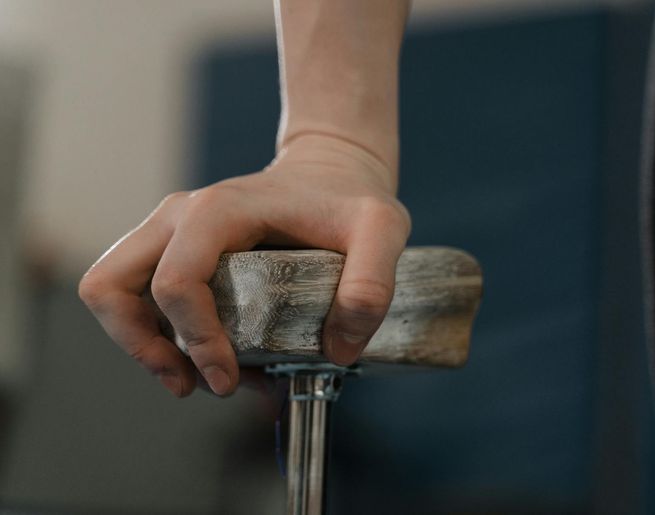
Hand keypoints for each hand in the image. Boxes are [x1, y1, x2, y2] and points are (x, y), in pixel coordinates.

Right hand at [79, 134, 410, 396]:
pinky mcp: (178, 249)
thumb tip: (337, 350)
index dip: (194, 339)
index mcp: (218, 211)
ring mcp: (172, 231)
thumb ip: (371, 283)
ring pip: (114, 290)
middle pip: (111, 284)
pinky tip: (212, 357)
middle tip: (189, 383)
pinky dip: (161, 333)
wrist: (332, 171)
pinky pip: (142, 295)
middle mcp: (181, 217)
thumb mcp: (381, 229)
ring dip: (141, 343)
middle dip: (140, 345)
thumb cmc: (350, 196)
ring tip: (192, 378)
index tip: (227, 378)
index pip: (176, 281)